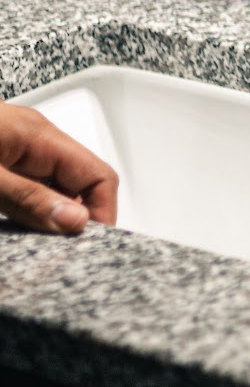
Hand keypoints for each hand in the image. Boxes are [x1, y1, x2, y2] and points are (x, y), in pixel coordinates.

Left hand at [0, 103, 117, 232]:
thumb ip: (28, 198)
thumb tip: (75, 220)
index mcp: (39, 135)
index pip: (97, 174)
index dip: (102, 212)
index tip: (89, 244)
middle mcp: (34, 139)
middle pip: (80, 180)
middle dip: (79, 217)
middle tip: (61, 251)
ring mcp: (16, 148)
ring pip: (56, 185)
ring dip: (54, 214)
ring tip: (38, 243)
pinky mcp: (1, 158)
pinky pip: (31, 185)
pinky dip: (33, 207)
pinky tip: (19, 225)